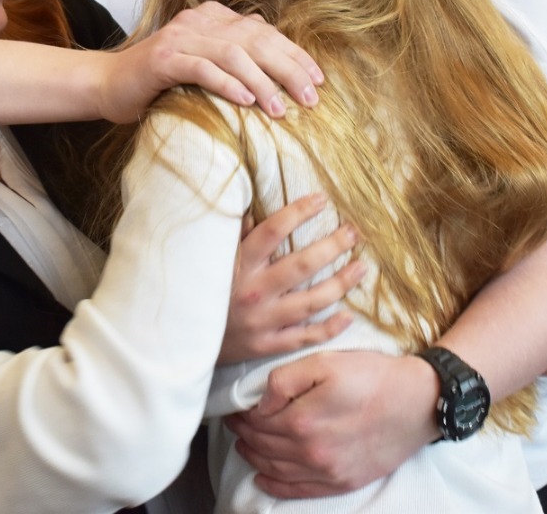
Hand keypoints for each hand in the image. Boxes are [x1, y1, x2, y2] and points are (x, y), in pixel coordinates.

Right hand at [98, 2, 322, 123]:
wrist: (108, 85)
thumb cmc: (160, 83)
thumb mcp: (203, 66)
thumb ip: (233, 60)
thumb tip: (280, 74)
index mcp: (212, 17)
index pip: (264, 31)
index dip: (294, 54)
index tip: (318, 79)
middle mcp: (198, 21)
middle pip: (255, 40)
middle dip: (287, 69)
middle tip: (310, 98)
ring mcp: (179, 37)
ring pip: (232, 54)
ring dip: (262, 82)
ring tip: (281, 109)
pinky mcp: (162, 59)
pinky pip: (201, 68)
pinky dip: (227, 84)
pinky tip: (246, 101)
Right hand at [219, 195, 363, 364]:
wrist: (185, 340)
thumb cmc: (203, 291)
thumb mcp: (214, 259)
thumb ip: (235, 234)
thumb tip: (254, 204)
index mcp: (238, 264)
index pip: (272, 231)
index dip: (298, 213)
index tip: (321, 200)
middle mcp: (253, 291)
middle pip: (301, 265)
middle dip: (332, 246)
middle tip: (353, 232)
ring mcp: (263, 321)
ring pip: (311, 301)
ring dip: (340, 283)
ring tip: (361, 268)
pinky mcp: (268, 345)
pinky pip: (306, 337)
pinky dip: (330, 328)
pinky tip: (349, 315)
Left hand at [225, 352, 436, 498]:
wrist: (418, 401)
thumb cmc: (372, 376)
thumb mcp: (325, 362)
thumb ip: (285, 380)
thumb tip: (260, 402)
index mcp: (302, 420)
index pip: (257, 421)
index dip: (242, 413)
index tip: (235, 408)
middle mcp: (310, 451)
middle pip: (264, 445)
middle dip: (244, 434)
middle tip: (235, 424)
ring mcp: (327, 471)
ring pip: (276, 468)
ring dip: (254, 457)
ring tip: (244, 445)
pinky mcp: (342, 481)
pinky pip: (298, 490)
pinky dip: (276, 486)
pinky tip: (264, 477)